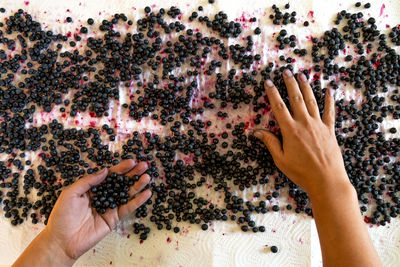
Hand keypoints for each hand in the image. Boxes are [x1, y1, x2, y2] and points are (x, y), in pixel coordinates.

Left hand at [13, 160, 151, 266]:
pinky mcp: (114, 219)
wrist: (61, 240)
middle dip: (133, 174)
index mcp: (92, 188)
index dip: (121, 168)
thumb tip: (105, 171)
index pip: (109, 175)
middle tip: (144, 165)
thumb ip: (89, 181)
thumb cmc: (62, 215)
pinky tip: (147, 193)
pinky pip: (128, 208)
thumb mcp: (71, 193)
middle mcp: (103, 196)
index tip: (131, 161)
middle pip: (121, 182)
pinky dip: (138, 201)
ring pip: (127, 194)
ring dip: (138, 185)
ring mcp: (109, 207)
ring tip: (147, 177)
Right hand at [253, 69, 349, 196]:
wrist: (327, 180)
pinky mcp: (329, 130)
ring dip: (306, 87)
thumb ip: (270, 142)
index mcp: (290, 130)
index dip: (273, 93)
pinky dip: (329, 100)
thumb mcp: (281, 159)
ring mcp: (319, 125)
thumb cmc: (301, 172)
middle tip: (286, 72)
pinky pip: (329, 112)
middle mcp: (304, 124)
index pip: (279, 107)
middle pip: (296, 99)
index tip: (268, 82)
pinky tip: (329, 90)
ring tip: (302, 76)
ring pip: (311, 101)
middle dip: (290, 84)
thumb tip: (255, 131)